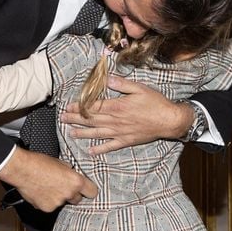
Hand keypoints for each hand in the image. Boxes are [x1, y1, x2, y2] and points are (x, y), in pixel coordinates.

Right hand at [0, 146, 97, 211]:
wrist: (22, 169)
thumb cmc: (38, 163)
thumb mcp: (60, 162)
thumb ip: (69, 171)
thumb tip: (71, 173)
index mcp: (75, 181)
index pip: (92, 192)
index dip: (88, 191)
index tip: (86, 190)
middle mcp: (68, 194)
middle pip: (77, 200)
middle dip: (71, 195)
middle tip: (62, 186)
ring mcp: (57, 203)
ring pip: (62, 203)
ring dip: (57, 197)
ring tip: (46, 186)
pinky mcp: (46, 208)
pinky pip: (50, 206)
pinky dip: (46, 201)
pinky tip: (40, 191)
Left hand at [60, 76, 193, 154]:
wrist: (169, 120)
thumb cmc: (155, 102)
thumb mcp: (139, 88)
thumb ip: (122, 84)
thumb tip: (107, 79)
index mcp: (117, 106)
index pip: (93, 107)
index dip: (79, 107)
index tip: (68, 107)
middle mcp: (116, 120)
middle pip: (91, 120)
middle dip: (75, 119)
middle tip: (62, 119)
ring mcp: (120, 132)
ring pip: (97, 133)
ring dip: (82, 133)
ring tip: (70, 133)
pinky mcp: (126, 141)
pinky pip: (110, 146)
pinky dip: (99, 149)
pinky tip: (90, 151)